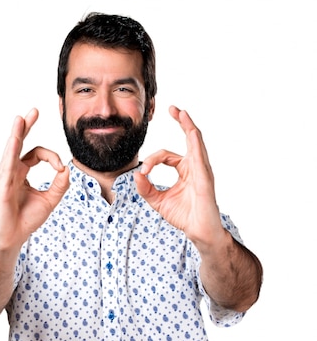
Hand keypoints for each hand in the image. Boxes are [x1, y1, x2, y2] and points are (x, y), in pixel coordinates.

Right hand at [0, 109, 68, 252]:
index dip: (52, 158)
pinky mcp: (2, 185)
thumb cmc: (26, 219)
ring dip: (17, 134)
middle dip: (26, 126)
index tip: (60, 169)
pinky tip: (15, 140)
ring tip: (20, 119)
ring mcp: (5, 176)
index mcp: (21, 172)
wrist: (13, 237)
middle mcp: (11, 170)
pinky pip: (8, 165)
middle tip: (34, 111)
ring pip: (12, 150)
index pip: (37, 154)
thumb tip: (67, 168)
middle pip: (20, 143)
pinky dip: (12, 152)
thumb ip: (60, 185)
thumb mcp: (50, 200)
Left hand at [135, 106, 222, 247]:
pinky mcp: (205, 178)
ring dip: (188, 126)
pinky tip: (191, 131)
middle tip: (172, 108)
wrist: (199, 231)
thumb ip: (146, 189)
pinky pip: (200, 156)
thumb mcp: (158, 201)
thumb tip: (136, 175)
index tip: (143, 171)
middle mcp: (195, 167)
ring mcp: (202, 170)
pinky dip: (195, 143)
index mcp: (185, 170)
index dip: (152, 160)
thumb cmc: (184, 216)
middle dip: (181, 122)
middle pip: (188, 139)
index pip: (166, 155)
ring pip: (196, 142)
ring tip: (181, 113)